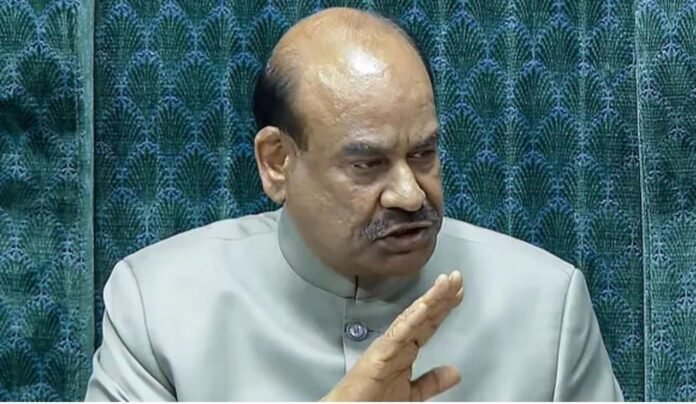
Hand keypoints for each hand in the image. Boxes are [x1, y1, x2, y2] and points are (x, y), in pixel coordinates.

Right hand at [322, 270, 463, 401]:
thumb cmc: (371, 403)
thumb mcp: (412, 394)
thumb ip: (431, 381)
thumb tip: (453, 372)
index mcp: (405, 351)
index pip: (428, 324)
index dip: (444, 307)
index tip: (458, 292)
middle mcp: (397, 344)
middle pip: (423, 315)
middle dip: (441, 296)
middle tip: (457, 277)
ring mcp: (388, 347)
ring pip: (412, 318)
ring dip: (430, 300)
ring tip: (445, 284)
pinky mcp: (379, 354)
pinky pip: (398, 335)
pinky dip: (411, 320)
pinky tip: (423, 307)